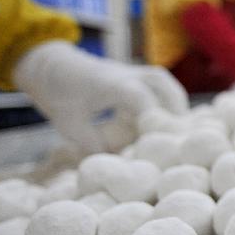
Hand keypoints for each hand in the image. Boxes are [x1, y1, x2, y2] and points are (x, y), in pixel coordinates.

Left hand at [14, 41, 187, 152]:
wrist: (56, 67)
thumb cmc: (62, 96)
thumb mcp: (70, 125)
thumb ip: (94, 146)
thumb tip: (119, 166)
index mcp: (112, 84)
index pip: (142, 100)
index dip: (153, 122)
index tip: (157, 146)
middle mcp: (130, 74)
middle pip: (165, 89)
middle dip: (173, 115)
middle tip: (178, 141)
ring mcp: (137, 73)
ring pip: (168, 86)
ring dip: (175, 109)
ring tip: (178, 134)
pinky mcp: (141, 78)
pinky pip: (165, 89)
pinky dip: (170, 105)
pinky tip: (169, 125)